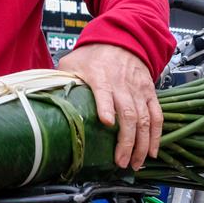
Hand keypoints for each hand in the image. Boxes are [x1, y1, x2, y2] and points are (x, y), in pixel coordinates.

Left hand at [57, 44, 161, 169]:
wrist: (121, 39)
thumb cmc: (93, 54)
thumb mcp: (73, 62)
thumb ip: (62, 79)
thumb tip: (46, 98)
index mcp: (100, 76)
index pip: (104, 91)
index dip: (106, 107)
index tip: (106, 122)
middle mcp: (122, 84)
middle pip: (128, 114)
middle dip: (127, 141)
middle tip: (121, 162)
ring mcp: (138, 90)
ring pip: (144, 119)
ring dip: (142, 144)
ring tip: (136, 163)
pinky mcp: (150, 93)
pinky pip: (157, 116)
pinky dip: (157, 135)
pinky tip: (152, 151)